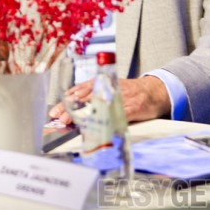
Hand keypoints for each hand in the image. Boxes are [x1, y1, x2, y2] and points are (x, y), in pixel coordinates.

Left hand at [49, 75, 170, 123]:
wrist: (153, 91)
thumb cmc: (129, 91)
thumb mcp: (109, 86)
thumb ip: (93, 94)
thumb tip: (72, 103)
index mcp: (102, 83)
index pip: (80, 91)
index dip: (67, 101)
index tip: (55, 111)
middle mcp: (109, 88)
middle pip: (86, 98)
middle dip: (71, 109)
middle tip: (60, 118)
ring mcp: (120, 97)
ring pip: (99, 106)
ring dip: (84, 115)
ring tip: (73, 123)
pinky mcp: (132, 108)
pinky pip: (117, 114)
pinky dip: (107, 120)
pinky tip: (98, 126)